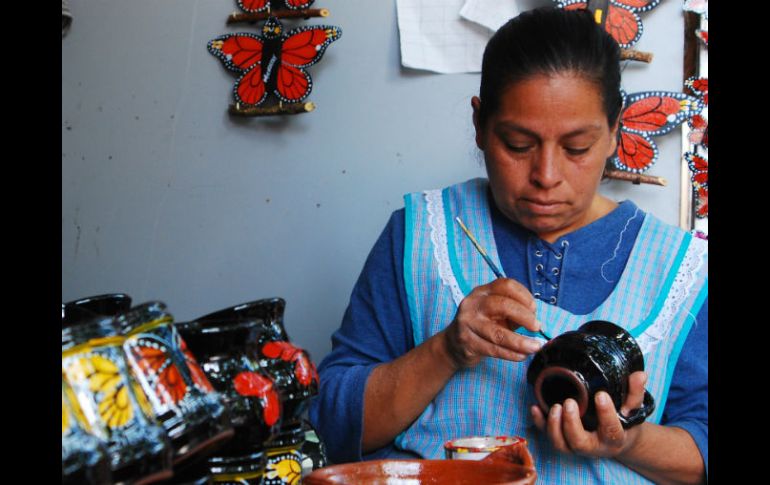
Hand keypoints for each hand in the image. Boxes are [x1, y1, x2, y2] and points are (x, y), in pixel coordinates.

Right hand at [442, 278, 542, 368]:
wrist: (453, 344)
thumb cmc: (481, 325)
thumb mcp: (496, 313)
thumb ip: (514, 313)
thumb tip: (536, 321)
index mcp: (482, 292)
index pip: (505, 285)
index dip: (523, 295)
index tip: (534, 309)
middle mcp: (473, 304)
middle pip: (502, 305)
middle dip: (524, 316)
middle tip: (537, 327)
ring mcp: (468, 323)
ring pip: (497, 333)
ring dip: (520, 341)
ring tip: (535, 347)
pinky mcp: (467, 342)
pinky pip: (493, 349)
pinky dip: (510, 353)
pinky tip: (521, 356)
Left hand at [530, 371, 647, 457]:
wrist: (617, 439)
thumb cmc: (624, 421)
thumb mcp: (634, 409)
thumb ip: (635, 393)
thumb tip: (640, 375)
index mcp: (614, 438)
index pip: (611, 430)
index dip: (606, 414)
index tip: (601, 395)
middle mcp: (594, 446)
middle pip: (579, 443)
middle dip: (571, 424)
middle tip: (569, 402)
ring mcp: (576, 445)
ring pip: (561, 444)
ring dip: (554, 426)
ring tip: (554, 406)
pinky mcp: (563, 439)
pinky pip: (547, 435)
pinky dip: (539, 423)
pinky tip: (535, 407)